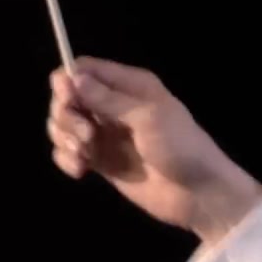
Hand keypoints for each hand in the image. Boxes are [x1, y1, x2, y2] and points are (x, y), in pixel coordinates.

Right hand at [47, 56, 261, 243]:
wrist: (197, 193)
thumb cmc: (179, 146)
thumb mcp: (147, 117)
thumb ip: (108, 99)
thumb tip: (71, 78)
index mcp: (129, 85)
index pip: (85, 69)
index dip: (67, 81)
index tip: (67, 101)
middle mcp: (114, 105)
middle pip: (68, 96)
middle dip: (66, 114)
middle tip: (87, 136)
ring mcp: (106, 134)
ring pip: (65, 124)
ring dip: (64, 138)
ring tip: (84, 156)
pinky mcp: (101, 161)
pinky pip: (69, 151)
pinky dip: (66, 159)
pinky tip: (81, 171)